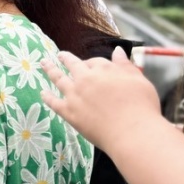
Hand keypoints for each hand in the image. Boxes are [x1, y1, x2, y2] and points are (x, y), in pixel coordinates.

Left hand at [41, 48, 166, 151]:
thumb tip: (117, 51)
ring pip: (59, 78)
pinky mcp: (69, 112)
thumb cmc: (141, 107)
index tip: (90, 64)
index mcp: (104, 70)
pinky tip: (42, 93)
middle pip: (73, 64)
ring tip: (44, 63)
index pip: (95, 62)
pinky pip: (53, 102)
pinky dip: (47, 97)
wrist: (132, 132)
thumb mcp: (139, 81)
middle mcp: (86, 79)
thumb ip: (125, 66)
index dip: (92, 63)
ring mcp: (75, 95)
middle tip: (60, 55)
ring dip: (50, 69)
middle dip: (66, 58)